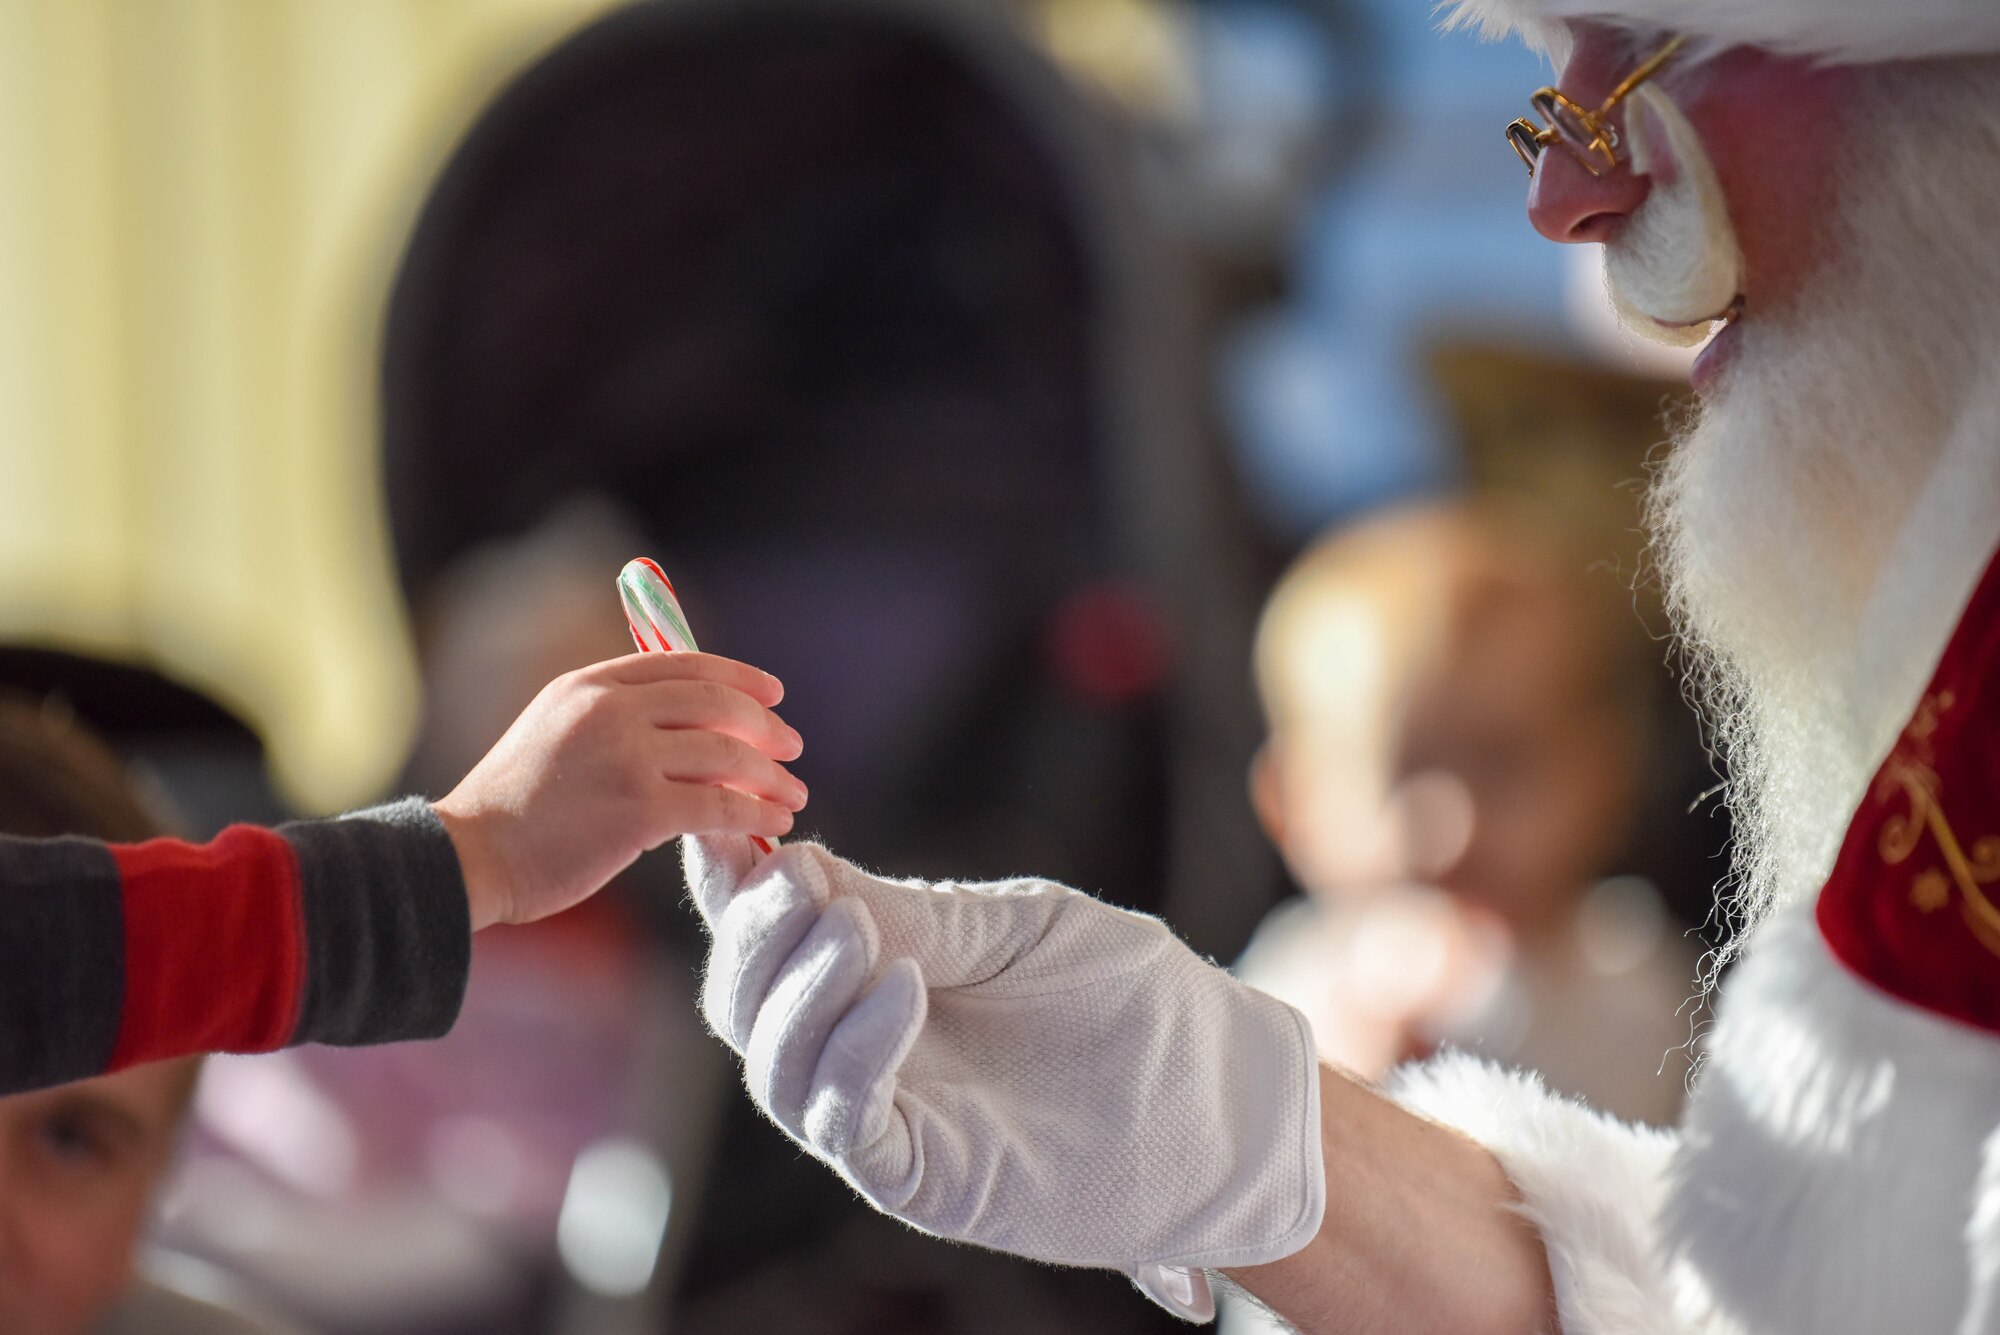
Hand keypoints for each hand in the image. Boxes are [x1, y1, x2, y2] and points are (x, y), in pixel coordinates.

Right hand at [435, 652, 804, 929]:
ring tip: (792, 795)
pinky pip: (720, 805)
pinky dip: (756, 814)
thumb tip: (686, 724)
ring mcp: (627, 757)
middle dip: (763, 726)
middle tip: (791, 747)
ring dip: (769, 777)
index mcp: (589, 685)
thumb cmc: (512, 810)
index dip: (738, 677)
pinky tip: (773, 823)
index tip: (772, 694)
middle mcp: (610, 710)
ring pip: (726, 754)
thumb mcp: (553, 732)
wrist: (469, 857)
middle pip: (714, 703)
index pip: (683, 664)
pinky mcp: (640, 810)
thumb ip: (611, 717)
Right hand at [685, 837, 1324, 1319]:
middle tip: (793, 882)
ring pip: (776, 1069)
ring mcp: (886, 1117)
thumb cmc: (1127, 995)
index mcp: (876, 974)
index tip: (719, 832)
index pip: (772, 935)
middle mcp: (860, 1050)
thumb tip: (791, 865)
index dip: (731, 888)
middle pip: (746, 1004)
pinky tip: (902, 992)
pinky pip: (844, 1123)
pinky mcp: (919, 1177)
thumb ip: (910, 912)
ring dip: (799, 993)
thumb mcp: (1016, 925)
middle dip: (755, 939)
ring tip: (854, 931)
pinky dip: (855, 1054)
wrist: (1218, 1091)